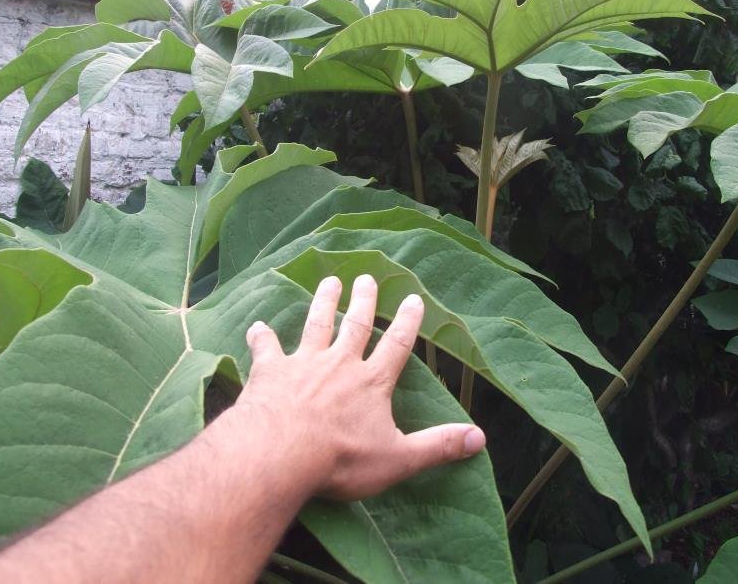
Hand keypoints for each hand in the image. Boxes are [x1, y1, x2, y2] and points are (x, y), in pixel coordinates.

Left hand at [222, 274, 485, 500]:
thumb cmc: (341, 459)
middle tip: (365, 278)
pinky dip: (261, 337)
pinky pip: (266, 349)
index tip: (413, 298)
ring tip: (328, 282)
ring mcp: (303, 364)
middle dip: (362, 301)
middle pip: (354, 325)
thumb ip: (438, 446)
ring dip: (323, 303)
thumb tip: (481, 438)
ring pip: (315, 325)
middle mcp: (339, 364)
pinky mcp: (269, 372)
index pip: (395, 345)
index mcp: (371, 382)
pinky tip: (257, 326)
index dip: (406, 322)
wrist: (280, 454)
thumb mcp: (399, 459)